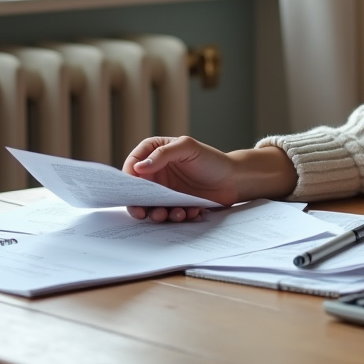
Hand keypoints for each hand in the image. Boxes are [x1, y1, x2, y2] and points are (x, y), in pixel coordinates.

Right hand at [123, 136, 241, 222]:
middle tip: (142, 212)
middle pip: (138, 189)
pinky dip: (176, 216)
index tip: (132, 189)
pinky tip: (189, 212)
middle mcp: (158, 172)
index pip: (134, 163)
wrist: (234, 180)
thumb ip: (163, 154)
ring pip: (151, 205)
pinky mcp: (175, 204)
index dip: (129, 176)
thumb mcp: (187, 148)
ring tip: (171, 214)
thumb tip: (139, 167)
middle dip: (139, 203)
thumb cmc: (212, 159)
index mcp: (156, 153)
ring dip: (158, 213)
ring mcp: (166, 190)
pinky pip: (168, 214)